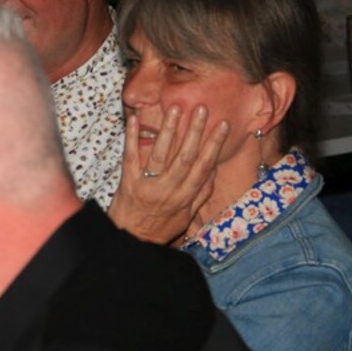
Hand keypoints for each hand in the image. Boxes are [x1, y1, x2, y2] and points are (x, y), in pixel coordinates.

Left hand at [108, 105, 228, 245]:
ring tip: (175, 108)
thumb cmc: (160, 229)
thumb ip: (200, 195)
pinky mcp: (128, 182)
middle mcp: (169, 190)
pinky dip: (131, 138)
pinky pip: (130, 156)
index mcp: (185, 197)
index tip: (222, 125)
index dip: (214, 145)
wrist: (131, 242)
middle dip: (195, 131)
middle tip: (202, 108)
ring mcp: (148, 184)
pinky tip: (133, 119)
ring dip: (168, 130)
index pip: (203, 166)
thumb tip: (213, 172)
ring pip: (160, 154)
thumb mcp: (185, 217)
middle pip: (184, 157)